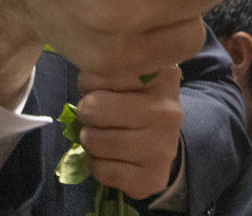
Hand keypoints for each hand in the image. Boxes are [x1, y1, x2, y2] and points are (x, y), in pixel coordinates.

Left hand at [77, 68, 182, 199]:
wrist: (161, 140)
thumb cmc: (131, 100)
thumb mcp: (123, 74)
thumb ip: (103, 71)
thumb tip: (83, 93)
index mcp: (162, 77)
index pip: (103, 71)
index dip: (91, 82)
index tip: (101, 88)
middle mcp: (168, 112)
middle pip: (93, 108)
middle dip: (86, 112)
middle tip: (96, 115)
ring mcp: (164, 148)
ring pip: (95, 142)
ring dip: (89, 140)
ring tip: (102, 135)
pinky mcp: (154, 179)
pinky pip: (103, 171)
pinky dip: (96, 164)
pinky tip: (109, 156)